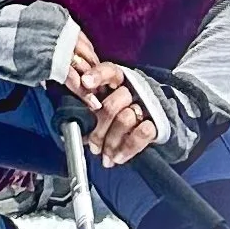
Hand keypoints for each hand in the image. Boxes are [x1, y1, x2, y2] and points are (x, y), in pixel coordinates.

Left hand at [62, 37, 161, 166]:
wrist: (156, 121)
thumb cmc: (123, 111)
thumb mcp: (107, 103)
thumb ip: (93, 106)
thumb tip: (72, 122)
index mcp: (118, 80)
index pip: (108, 71)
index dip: (97, 76)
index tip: (85, 82)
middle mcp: (133, 89)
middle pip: (112, 104)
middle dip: (99, 128)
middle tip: (93, 146)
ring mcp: (146, 105)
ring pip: (125, 120)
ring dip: (111, 142)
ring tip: (104, 155)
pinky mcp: (157, 122)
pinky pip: (142, 134)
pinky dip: (127, 148)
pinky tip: (118, 157)